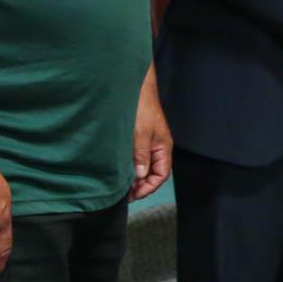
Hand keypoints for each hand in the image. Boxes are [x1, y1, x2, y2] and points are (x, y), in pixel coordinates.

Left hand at [130, 68, 171, 199]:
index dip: (148, 187)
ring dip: (134, 177)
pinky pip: (137, 157)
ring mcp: (148, 143)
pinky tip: (119, 170)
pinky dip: (130, 166)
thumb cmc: (142, 107)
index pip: (161, 175)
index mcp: (163, 147)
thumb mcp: (141, 133)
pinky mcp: (139, 138)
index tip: (133, 195)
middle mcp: (157, 147)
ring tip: (120, 185)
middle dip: (140, 185)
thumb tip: (139, 176)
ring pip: (144, 166)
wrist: (135, 86)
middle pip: (153, 173)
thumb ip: (141, 155)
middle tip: (124, 194)